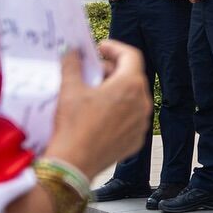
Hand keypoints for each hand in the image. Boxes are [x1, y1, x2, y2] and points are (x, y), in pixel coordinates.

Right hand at [45, 43, 151, 180]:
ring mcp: (141, 124)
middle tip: (92, 72)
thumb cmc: (73, 125)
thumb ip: (72, 64)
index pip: (130, 55)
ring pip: (132, 98)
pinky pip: (131, 118)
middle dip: (112, 71)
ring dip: (116, 92)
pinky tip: (99, 116)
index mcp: (131, 85)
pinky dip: (118, 112)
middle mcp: (143, 103)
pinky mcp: (136, 141)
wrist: (73, 163)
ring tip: (94, 95)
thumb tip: (71, 52)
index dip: (115, 48)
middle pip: (132, 76)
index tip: (101, 48)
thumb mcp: (70, 88)